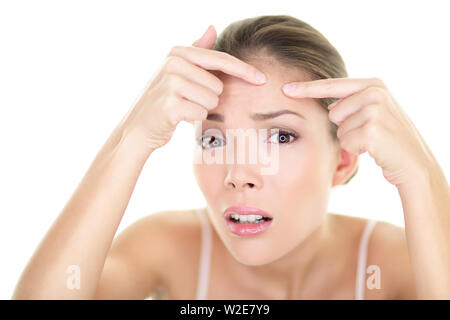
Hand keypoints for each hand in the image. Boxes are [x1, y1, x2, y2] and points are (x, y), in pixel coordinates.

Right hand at [117, 25, 266, 152]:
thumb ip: (197, 49)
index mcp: (178, 52)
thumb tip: (213, 26)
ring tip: (183, 108)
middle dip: (209, 98)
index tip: (262, 79)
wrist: (138, 127)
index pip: (221, 59)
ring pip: (212, 100)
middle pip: (218, 85)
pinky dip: (194, 120)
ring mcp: (170, 83)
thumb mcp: (177, 70)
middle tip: (188, 101)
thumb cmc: (163, 99)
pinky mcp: (169, 104)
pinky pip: (201, 113)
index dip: (244, 70)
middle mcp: (173, 63)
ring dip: (202, 109)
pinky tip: (179, 118)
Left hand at [282, 77, 435, 186]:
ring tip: (374, 141)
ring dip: (351, 140)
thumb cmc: (391, 139)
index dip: (307, 88)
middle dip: (345, 127)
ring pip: (338, 129)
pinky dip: (356, 150)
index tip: (285, 88)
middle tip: (370, 133)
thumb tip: (329, 107)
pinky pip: (346, 142)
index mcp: (373, 84)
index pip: (332, 85)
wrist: (414, 163)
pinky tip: (374, 149)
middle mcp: (374, 92)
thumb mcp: (375, 113)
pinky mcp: (372, 130)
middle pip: (332, 113)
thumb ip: (352, 104)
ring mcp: (374, 110)